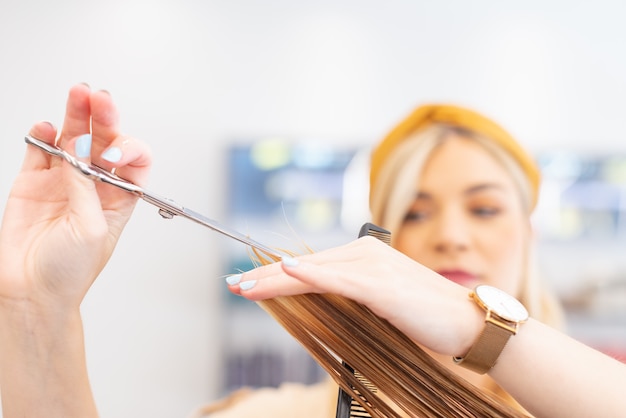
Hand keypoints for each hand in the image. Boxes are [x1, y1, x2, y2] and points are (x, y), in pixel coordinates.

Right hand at [0, 84, 151, 312]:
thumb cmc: (69, 273)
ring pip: (73, 139)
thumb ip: (85, 189)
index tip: (112, 153)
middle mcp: (94, 185)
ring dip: (76, 115)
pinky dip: (44, 134)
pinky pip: (40, 149)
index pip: (133, 161)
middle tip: (98, 97)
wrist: (29, 291)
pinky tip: (48, 125)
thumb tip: (78, 152)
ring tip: (78, 93)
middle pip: (103, 142)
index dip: (128, 149)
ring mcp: (63, 181)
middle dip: (103, 118)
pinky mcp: (32, 181)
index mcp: (119, 198)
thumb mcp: (92, 231)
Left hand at [229, 236, 481, 355]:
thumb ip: (351, 300)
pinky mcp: (382, 286)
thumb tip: (320, 306)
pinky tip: (288, 272)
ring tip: (243, 286)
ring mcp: (373, 268)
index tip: (248, 283)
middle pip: (304, 265)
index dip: (276, 275)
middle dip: (264, 275)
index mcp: (363, 258)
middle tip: (233, 284)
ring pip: (313, 271)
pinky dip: (312, 275)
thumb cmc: (426, 318)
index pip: (310, 265)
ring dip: (275, 278)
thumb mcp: (380, 305)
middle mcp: (365, 255)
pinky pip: (339, 279)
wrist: (468, 323)